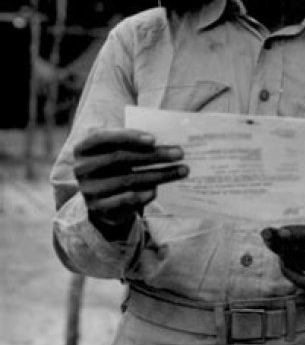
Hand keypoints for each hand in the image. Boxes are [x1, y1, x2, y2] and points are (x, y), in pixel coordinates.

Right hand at [73, 128, 187, 240]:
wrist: (105, 201)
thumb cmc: (117, 168)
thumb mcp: (119, 153)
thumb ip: (134, 145)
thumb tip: (167, 143)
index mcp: (83, 148)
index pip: (104, 137)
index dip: (128, 136)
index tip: (154, 139)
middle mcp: (82, 168)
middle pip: (121, 158)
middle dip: (154, 155)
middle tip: (179, 153)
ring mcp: (89, 189)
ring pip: (129, 179)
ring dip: (159, 174)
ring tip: (182, 170)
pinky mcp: (99, 208)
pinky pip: (128, 198)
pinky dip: (146, 193)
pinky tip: (158, 189)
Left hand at [261, 218, 304, 292]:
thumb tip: (295, 211)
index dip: (299, 234)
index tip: (279, 229)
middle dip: (284, 242)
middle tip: (266, 233)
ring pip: (302, 265)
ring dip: (283, 253)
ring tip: (272, 242)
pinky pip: (301, 281)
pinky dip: (288, 269)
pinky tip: (282, 258)